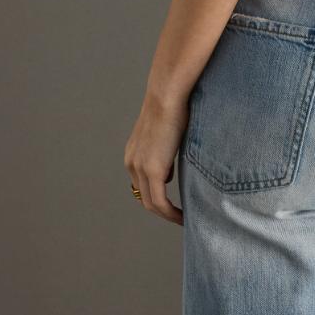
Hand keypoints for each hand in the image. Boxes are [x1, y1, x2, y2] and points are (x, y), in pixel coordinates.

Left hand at [124, 91, 187, 224]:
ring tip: (182, 219)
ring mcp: (140, 168)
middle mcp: (132, 163)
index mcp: (133, 154)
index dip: (157, 195)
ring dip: (166, 215)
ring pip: (151, 203)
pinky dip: (170, 213)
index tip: (172, 202)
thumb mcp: (166, 132)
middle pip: (144, 197)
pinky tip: (183, 216)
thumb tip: (170, 171)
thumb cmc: (172, 105)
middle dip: (161, 209)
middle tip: (179, 216)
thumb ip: (164, 151)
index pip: (142, 184)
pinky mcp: (153, 171)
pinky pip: (160, 202)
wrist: (167, 95)